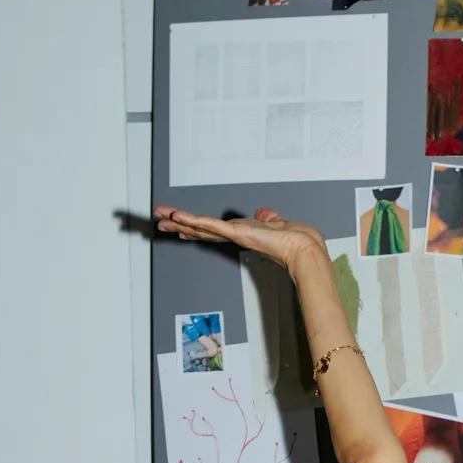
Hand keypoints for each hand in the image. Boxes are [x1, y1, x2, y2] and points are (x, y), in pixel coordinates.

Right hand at [153, 204, 325, 274]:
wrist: (302, 248)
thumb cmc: (295, 240)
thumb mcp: (278, 223)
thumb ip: (269, 218)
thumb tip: (265, 214)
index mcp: (243, 232)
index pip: (213, 229)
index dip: (195, 227)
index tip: (180, 224)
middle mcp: (236, 234)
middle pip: (201, 229)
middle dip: (179, 226)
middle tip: (160, 223)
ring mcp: (234, 234)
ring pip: (202, 227)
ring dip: (180, 222)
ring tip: (162, 218)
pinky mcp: (237, 233)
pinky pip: (211, 225)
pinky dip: (194, 221)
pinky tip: (179, 218)